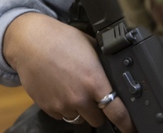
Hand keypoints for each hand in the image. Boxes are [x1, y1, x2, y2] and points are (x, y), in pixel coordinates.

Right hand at [3, 13, 134, 132]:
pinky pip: (62, 116)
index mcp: (95, 81)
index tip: (130, 128)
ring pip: (79, 119)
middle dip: (100, 111)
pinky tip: (63, 91)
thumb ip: (103, 65)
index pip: (117, 112)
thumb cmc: (63, 39)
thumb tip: (115, 74)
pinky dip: (65, 108)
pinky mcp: (47, 107)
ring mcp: (62, 105)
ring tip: (77, 91)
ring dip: (82, 111)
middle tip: (97, 98)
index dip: (126, 123)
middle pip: (97, 119)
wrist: (31, 43)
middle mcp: (79, 97)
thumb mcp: (92, 47)